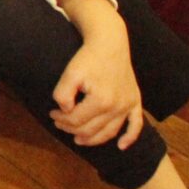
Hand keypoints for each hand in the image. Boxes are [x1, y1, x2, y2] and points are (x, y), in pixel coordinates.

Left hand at [51, 28, 144, 148]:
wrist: (110, 42)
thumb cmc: (88, 57)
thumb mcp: (69, 73)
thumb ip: (63, 94)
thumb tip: (66, 112)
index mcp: (101, 101)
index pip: (76, 120)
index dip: (61, 120)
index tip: (52, 114)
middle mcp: (118, 106)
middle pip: (91, 129)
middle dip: (71, 128)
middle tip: (59, 124)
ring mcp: (128, 105)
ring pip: (110, 131)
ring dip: (93, 139)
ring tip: (78, 139)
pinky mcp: (135, 101)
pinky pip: (136, 124)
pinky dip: (130, 137)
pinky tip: (121, 147)